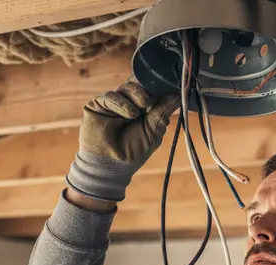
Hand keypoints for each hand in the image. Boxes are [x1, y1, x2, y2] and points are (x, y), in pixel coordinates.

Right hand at [66, 78, 178, 203]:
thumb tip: (177, 96)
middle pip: (138, 86)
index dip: (158, 88)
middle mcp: (127, 105)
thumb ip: (162, 113)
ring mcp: (112, 104)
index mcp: (142, 111)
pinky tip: (129, 115)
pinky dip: (121, 103)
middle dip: (147, 90)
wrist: (110, 166)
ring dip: (136, 95)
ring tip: (141, 109)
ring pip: (125, 87)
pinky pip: (110, 96)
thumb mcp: (152, 133)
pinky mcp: (98, 105)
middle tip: (151, 100)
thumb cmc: (132, 153)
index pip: (150, 92)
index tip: (168, 88)